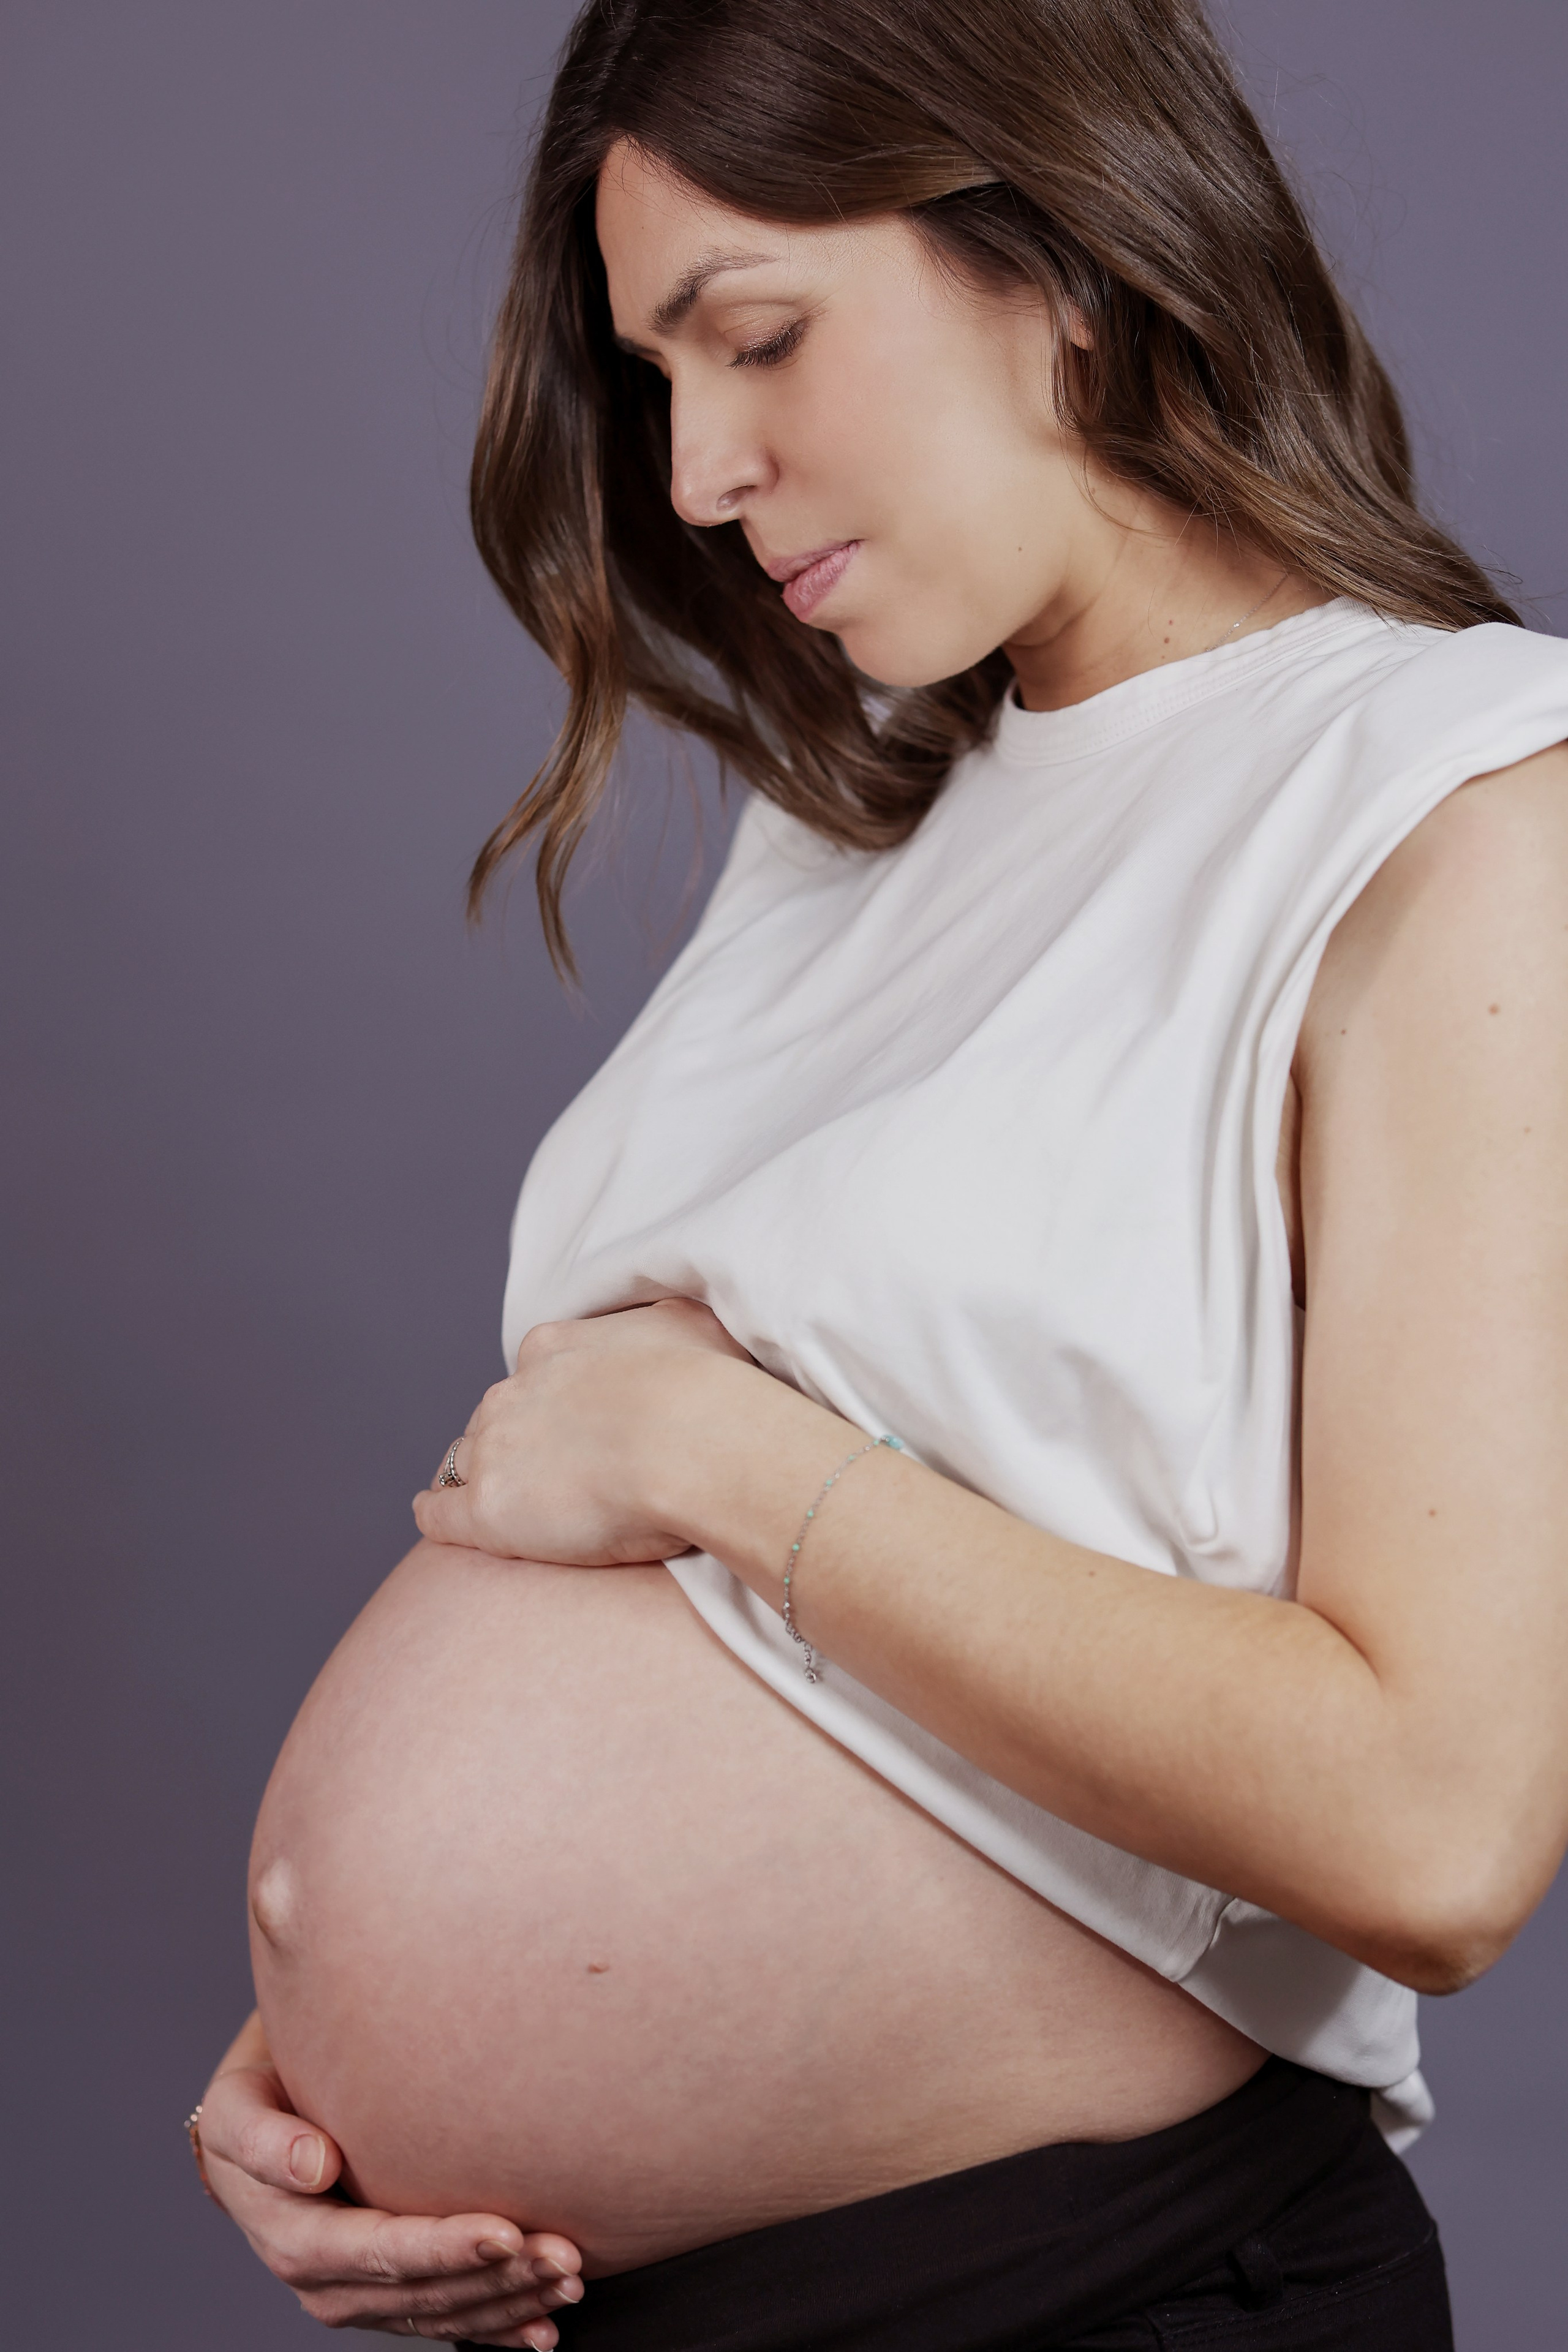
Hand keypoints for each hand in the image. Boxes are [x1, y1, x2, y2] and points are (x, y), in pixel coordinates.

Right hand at [197, 2015, 582, 2346]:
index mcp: (293, 2237)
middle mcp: (325, 2281)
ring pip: (444, 2311)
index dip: (443, 2247)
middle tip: (565, 2254)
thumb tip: (314, 2165)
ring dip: (511, 2301)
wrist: (256, 2121)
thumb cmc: (256, 2097)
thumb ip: (265, 2140)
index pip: (378, 2251)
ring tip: (571, 2279)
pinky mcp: (385, 2295)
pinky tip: (544, 2325)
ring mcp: (359, 2295)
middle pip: (423, 2290)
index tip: (505, 2230)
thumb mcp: (238, 2110)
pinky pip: (445, 2319)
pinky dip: (498, 2326)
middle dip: (498, 2278)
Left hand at [413, 1297, 755, 1565]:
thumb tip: (669, 1325)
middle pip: (495, 1417)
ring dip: (473, 1473)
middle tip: (540, 1468)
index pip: (530, 1377)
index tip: (566, 1424)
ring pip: (464, 1459)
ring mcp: (495, 1450)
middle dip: (510, 1438)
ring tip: (486, 1494)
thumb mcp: (690, 1325)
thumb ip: (664, 1324)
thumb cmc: (707, 1386)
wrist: (693, 1440)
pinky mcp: (488, 1511)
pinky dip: (435, 1511)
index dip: (544, 1403)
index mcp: (552, 1348)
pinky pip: (440, 1510)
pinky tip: (433, 1515)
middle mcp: (513, 1393)